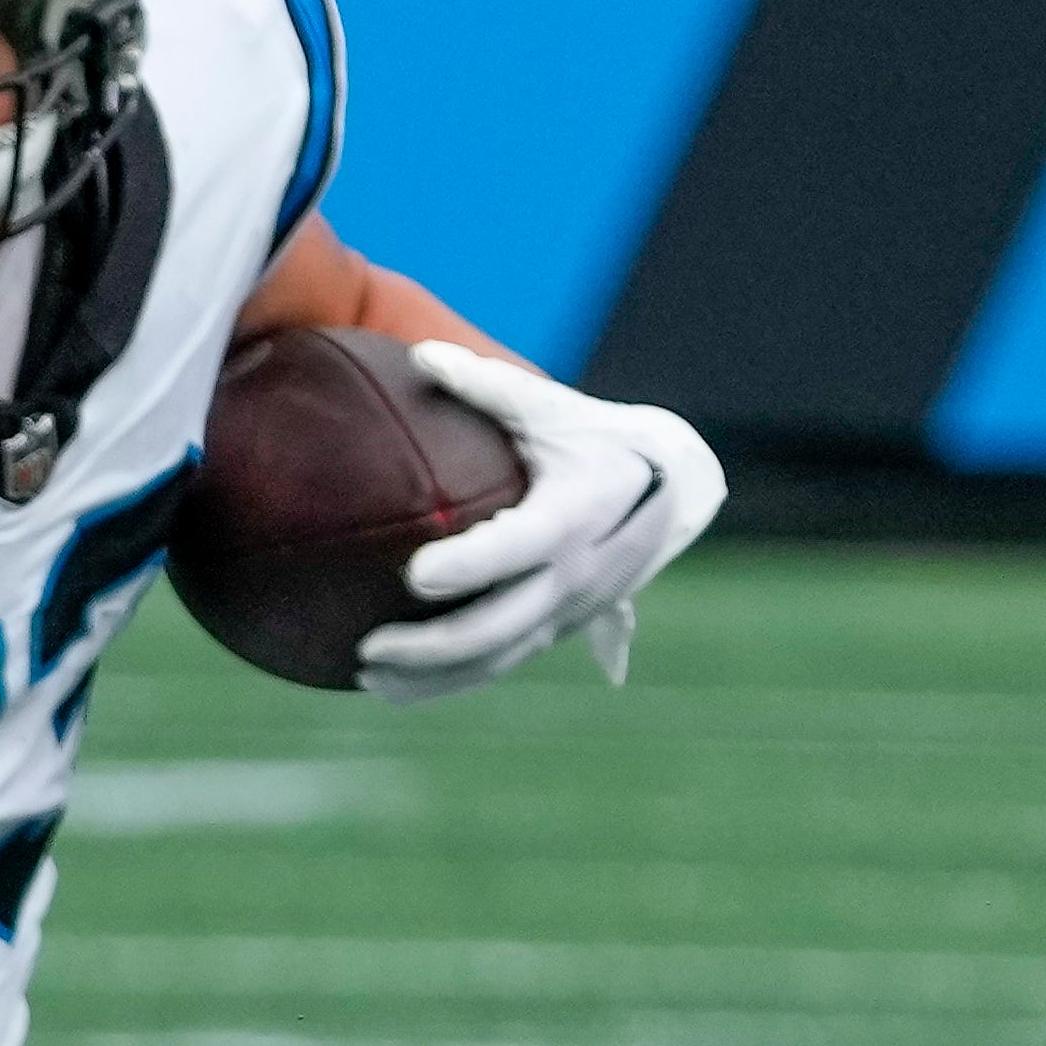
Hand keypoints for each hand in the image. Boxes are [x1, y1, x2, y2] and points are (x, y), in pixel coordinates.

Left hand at [360, 343, 725, 700]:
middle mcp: (580, 573)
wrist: (679, 487)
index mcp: (578, 515)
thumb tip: (419, 355)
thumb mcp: (554, 408)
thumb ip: (488, 385)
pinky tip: (394, 689)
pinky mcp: (564, 626)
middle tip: (366, 648)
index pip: (520, 547)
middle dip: (434, 644)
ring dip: (435, 677)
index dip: (472, 563)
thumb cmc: (600, 438)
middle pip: (502, 624)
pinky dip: (452, 680)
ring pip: (500, 657)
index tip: (414, 573)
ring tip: (367, 680)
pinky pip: (505, 660)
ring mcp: (574, 609)